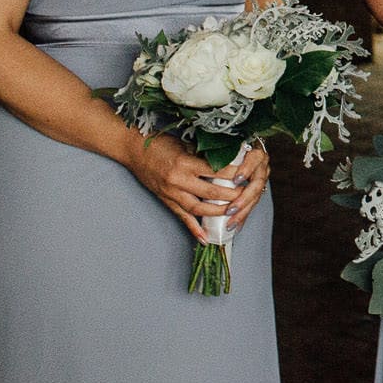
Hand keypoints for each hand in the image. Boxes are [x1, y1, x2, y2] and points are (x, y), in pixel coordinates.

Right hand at [126, 134, 267, 241]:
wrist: (134, 151)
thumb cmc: (161, 144)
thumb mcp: (185, 144)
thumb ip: (204, 154)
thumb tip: (229, 159)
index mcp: (185, 163)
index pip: (216, 171)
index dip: (234, 174)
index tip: (248, 174)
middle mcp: (178, 180)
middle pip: (210, 193)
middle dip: (231, 195)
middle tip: (247, 195)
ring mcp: (170, 193)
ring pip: (198, 208)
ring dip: (217, 213)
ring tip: (233, 213)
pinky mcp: (165, 201)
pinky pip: (181, 217)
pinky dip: (194, 229)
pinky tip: (205, 238)